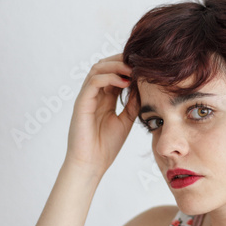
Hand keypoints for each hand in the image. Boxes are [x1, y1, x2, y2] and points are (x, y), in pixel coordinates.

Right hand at [64, 53, 137, 176]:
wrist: (91, 164)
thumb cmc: (105, 146)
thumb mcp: (125, 120)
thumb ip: (132, 104)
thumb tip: (144, 88)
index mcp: (104, 98)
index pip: (114, 73)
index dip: (127, 67)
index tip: (144, 67)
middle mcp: (94, 95)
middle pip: (104, 65)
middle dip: (121, 60)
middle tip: (139, 62)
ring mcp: (86, 97)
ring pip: (97, 69)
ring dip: (116, 65)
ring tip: (133, 70)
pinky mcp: (81, 103)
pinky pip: (94, 82)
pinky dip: (109, 77)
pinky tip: (124, 82)